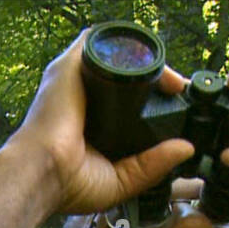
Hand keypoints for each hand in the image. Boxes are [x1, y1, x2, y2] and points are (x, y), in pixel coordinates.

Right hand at [4, 29, 196, 215]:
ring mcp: (75, 79)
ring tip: (170, 81)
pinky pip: (102, 42)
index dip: (153, 99)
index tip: (176, 105)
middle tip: (177, 92)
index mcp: (92, 123)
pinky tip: (152, 65)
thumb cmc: (68, 185)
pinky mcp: (69, 66)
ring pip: (117, 56)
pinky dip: (128, 47)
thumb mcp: (122, 180)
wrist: (43, 175)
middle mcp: (82, 97)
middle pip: (124, 75)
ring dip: (145, 61)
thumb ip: (152, 166)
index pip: (126, 100)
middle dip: (154, 78)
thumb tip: (185, 148)